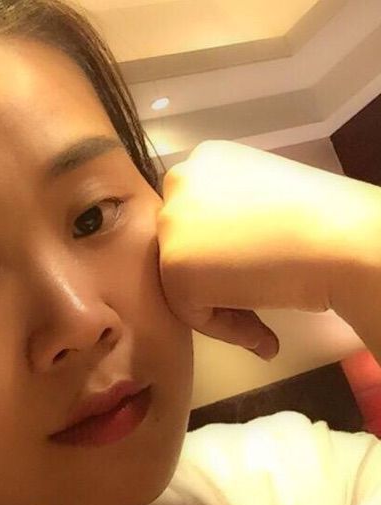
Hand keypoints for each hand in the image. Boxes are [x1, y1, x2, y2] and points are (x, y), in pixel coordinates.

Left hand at [155, 140, 373, 359]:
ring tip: (262, 329)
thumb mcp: (264, 196)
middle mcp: (180, 182)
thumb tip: (219, 253)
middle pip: (183, 247)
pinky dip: (224, 329)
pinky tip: (262, 335)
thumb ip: (231, 214)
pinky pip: (189, 310)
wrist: (341, 241)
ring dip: (221, 308)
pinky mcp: (174, 265)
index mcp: (206, 160)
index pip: (194, 219)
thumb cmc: (322, 219)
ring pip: (183, 280)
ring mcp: (172, 223)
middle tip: (256, 307)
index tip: (255, 274)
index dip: (222, 254)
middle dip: (218, 282)